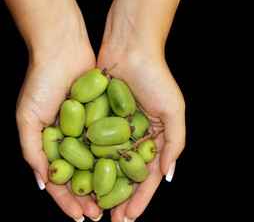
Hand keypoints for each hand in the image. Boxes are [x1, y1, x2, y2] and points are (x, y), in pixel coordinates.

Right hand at [16, 39, 101, 220]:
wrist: (62, 49)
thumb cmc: (40, 82)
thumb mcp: (27, 119)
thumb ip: (31, 152)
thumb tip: (42, 183)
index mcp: (49, 143)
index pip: (59, 178)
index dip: (67, 199)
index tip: (79, 216)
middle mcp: (69, 138)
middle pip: (81, 174)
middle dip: (89, 197)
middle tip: (100, 216)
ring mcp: (87, 128)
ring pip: (98, 162)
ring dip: (105, 183)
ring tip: (115, 202)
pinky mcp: (103, 115)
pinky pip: (111, 141)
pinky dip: (116, 158)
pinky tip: (126, 173)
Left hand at [96, 0, 186, 219]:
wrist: (129, 48)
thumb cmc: (155, 77)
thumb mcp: (174, 110)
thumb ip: (175, 143)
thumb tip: (167, 176)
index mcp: (153, 140)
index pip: (147, 177)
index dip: (140, 199)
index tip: (129, 218)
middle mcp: (132, 139)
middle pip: (124, 177)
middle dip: (118, 199)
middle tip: (109, 220)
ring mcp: (113, 131)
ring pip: (105, 166)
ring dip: (100, 187)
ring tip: (92, 206)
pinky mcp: (95, 120)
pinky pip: (90, 146)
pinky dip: (85, 164)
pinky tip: (78, 180)